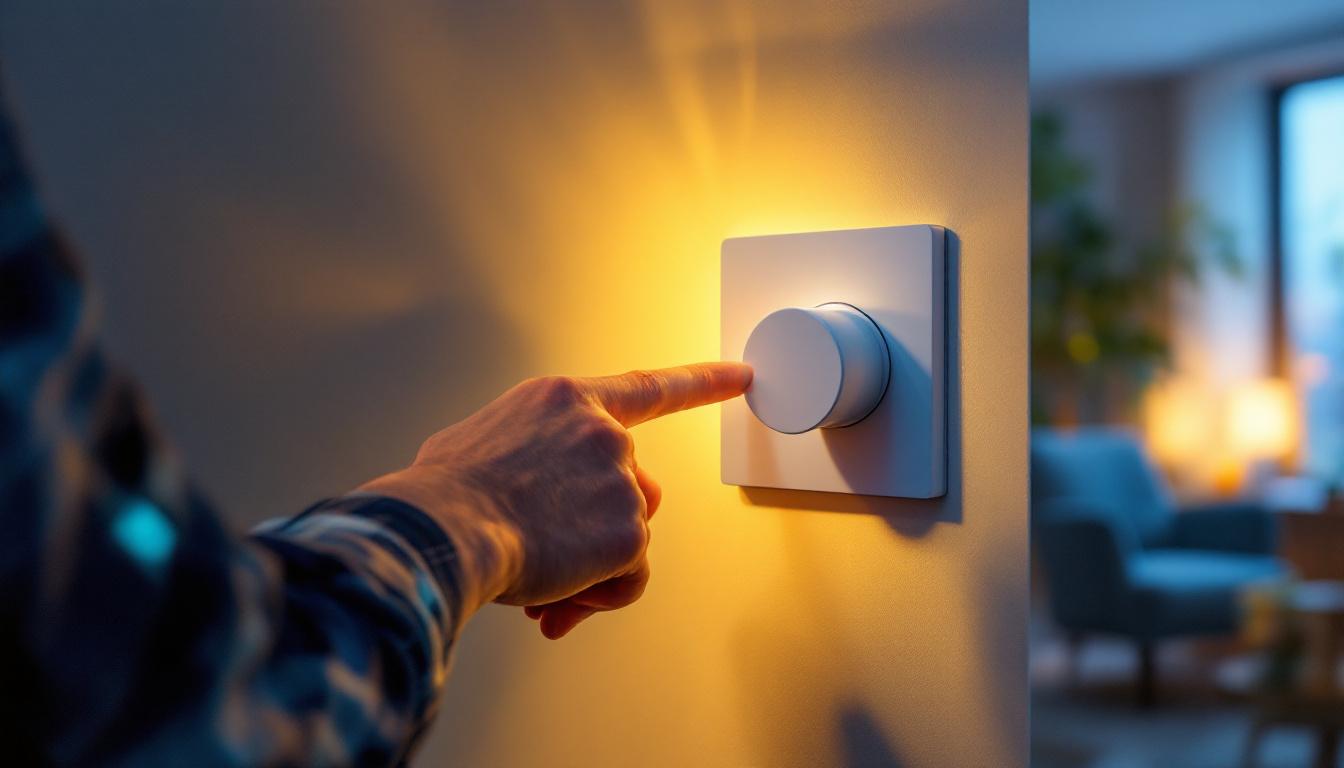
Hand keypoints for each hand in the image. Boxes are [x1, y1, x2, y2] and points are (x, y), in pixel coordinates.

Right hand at [360, 362, 750, 638]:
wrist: (443, 529)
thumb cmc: (445, 492)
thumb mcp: (480, 439)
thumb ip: (531, 449)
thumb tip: (533, 495)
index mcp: (564, 401)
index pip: (647, 388)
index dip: (700, 382)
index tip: (742, 375)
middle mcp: (603, 433)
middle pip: (635, 489)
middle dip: (600, 528)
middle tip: (550, 560)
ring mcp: (621, 479)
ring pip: (628, 539)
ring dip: (589, 568)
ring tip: (537, 579)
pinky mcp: (629, 530)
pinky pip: (628, 578)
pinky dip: (597, 597)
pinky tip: (556, 597)